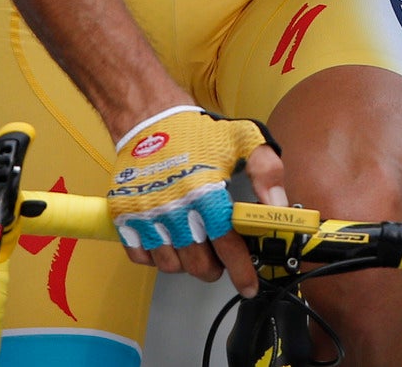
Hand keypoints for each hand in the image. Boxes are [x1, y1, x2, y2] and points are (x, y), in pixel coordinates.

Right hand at [106, 106, 284, 297]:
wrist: (147, 116)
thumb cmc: (194, 131)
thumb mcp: (242, 140)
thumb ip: (267, 173)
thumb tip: (278, 207)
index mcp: (204, 193)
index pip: (228, 248)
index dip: (242, 271)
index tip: (248, 285)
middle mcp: (173, 209)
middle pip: (199, 265)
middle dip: (215, 266)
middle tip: (219, 254)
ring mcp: (145, 215)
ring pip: (171, 265)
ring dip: (186, 261)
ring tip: (194, 243)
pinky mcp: (124, 216)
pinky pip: (141, 256)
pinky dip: (155, 254)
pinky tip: (167, 238)